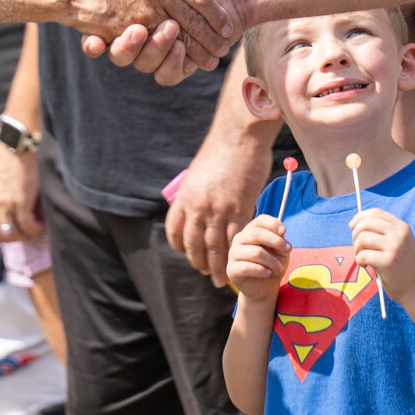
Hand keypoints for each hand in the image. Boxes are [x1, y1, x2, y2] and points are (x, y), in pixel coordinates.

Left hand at [0, 142, 42, 243]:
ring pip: (12, 233)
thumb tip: (4, 214)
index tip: (14, 229)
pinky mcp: (20, 202)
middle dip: (12, 238)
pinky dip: (34, 229)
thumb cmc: (10, 160)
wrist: (18, 147)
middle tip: (24, 233)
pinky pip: (27, 225)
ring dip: (23, 235)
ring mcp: (4, 204)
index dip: (2, 232)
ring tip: (32, 229)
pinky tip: (40, 226)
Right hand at [82, 0, 243, 84]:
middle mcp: (144, 28)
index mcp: (136, 6)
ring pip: (147, 62)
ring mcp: (161, 47)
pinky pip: (167, 75)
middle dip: (131, 43)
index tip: (125, 23)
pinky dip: (173, 67)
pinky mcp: (178, 63)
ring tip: (172, 37)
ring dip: (155, 51)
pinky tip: (182, 54)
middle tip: (138, 30)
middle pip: (130, 47)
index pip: (116, 21)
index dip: (113, 28)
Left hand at [166, 133, 269, 287]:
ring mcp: (219, 210)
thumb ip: (197, 193)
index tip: (187, 253)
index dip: (180, 247)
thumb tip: (198, 205)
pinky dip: (235, 254)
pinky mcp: (240, 209)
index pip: (175, 231)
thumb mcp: (198, 173)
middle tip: (205, 272)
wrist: (240, 135)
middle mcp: (198, 207)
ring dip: (216, 267)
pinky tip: (238, 261)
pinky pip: (235, 239)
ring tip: (220, 278)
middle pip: (193, 245)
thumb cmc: (222, 149)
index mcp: (185, 197)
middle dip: (198, 262)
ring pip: (214, 248)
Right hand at [226, 214, 289, 303]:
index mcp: (250, 231)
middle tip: (288, 250)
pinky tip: (268, 273)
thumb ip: (279, 241)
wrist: (264, 288)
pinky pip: (247, 267)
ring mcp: (233, 254)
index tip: (284, 232)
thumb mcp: (280, 252)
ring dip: (272, 261)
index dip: (272, 223)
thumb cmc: (272, 265)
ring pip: (255, 252)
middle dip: (276, 241)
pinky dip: (261, 270)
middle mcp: (239, 240)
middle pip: (256, 234)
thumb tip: (281, 234)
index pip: (259, 220)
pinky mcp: (231, 269)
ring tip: (279, 268)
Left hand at [350, 207, 414, 302]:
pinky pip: (363, 255)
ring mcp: (395, 247)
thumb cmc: (401, 266)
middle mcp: (399, 234)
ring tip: (362, 257)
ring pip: (363, 238)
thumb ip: (382, 232)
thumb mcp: (397, 243)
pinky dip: (359, 260)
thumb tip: (355, 223)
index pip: (376, 213)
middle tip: (358, 247)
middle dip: (356, 234)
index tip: (352, 226)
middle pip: (367, 223)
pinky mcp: (388, 261)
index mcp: (402, 227)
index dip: (360, 217)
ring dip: (357, 248)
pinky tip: (365, 266)